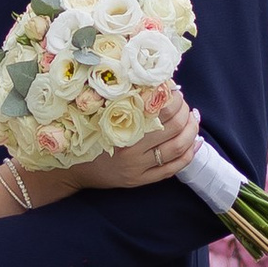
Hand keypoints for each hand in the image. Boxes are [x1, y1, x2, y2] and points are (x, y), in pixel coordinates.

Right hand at [76, 84, 200, 191]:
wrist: (72, 169)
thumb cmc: (87, 135)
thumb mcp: (101, 113)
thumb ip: (127, 101)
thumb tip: (160, 85)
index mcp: (119, 125)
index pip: (158, 107)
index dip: (173, 96)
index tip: (174, 89)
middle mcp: (129, 148)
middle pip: (172, 126)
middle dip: (185, 112)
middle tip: (186, 105)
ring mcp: (136, 167)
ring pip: (177, 147)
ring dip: (191, 131)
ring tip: (193, 120)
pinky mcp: (140, 180)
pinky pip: (173, 169)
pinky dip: (189, 154)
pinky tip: (195, 142)